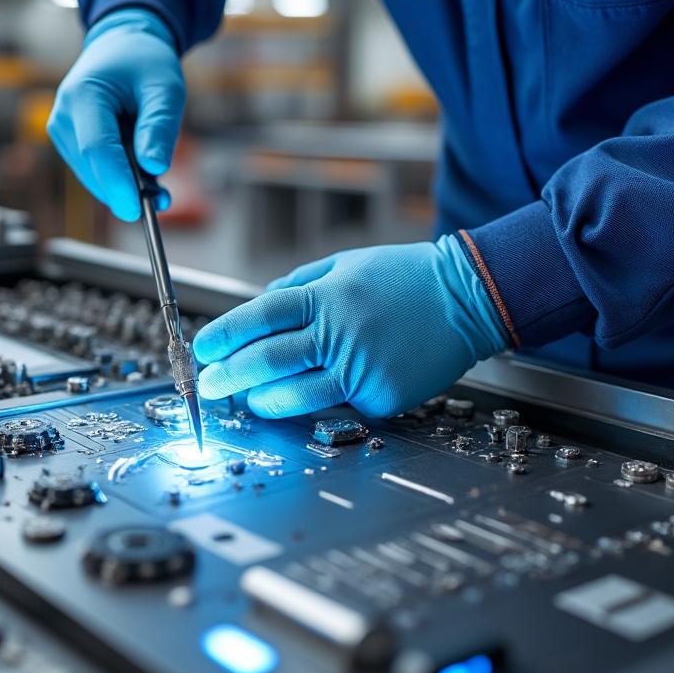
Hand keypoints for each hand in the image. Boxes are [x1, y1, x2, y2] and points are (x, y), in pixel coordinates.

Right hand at [48, 8, 184, 221]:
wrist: (121, 47)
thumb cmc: (143, 63)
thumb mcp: (165, 87)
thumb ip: (160, 126)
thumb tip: (154, 167)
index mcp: (83, 94)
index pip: (96, 148)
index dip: (116, 182)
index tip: (136, 210)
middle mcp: (63, 116)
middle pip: (93, 168)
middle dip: (127, 189)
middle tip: (165, 196)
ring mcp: (61, 133)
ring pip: (94, 177)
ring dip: (126, 185)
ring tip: (156, 170)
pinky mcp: (70, 146)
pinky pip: (95, 174)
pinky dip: (119, 179)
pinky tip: (140, 168)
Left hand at [194, 236, 510, 418]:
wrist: (469, 299)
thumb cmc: (406, 280)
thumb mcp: (346, 265)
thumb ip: (299, 285)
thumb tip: (260, 306)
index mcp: (325, 297)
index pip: (259, 317)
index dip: (225, 335)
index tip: (204, 349)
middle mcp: (339, 333)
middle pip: (267, 360)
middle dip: (229, 376)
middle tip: (208, 386)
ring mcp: (360, 369)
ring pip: (294, 395)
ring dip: (261, 401)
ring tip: (247, 401)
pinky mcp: (380, 397)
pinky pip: (336, 407)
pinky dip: (313, 405)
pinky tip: (303, 401)